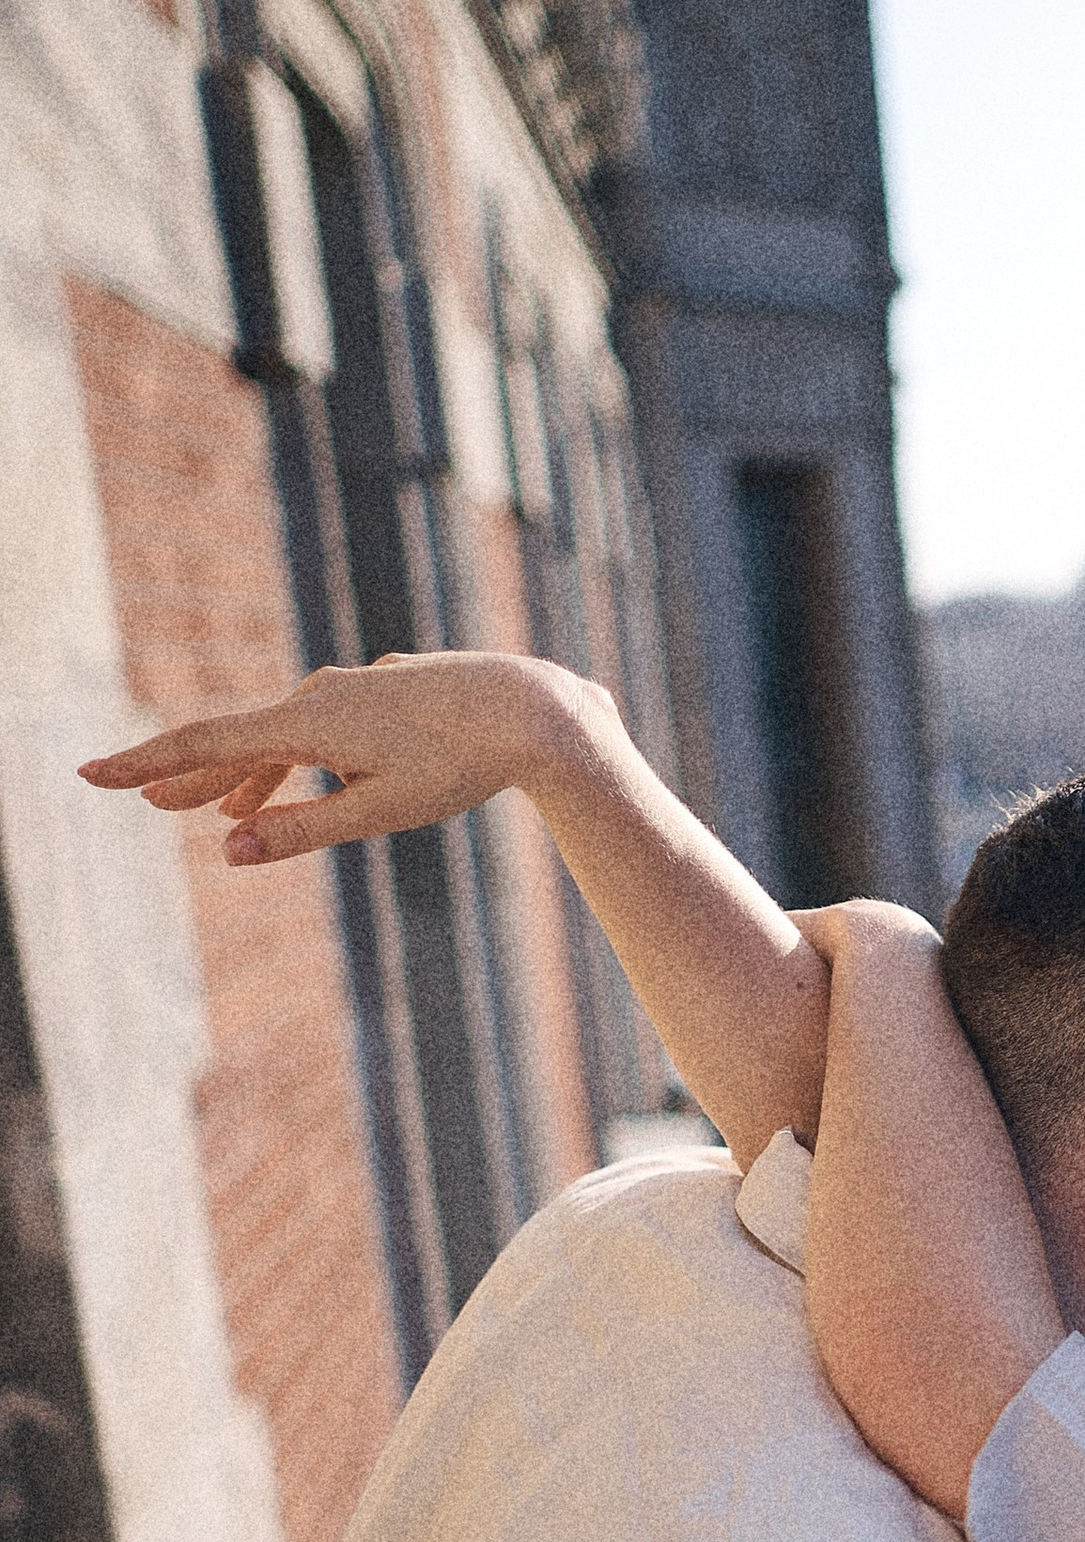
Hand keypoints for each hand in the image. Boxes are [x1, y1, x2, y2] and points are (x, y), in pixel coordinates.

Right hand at [78, 652, 610, 863]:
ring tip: (216, 810)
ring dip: (249, 773)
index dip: (148, 763)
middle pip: (240, 741)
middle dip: (192, 775)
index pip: (208, 744)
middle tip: (143, 802)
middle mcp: (321, 694)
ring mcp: (354, 689)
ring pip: (285, 737)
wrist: (532, 709)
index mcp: (309, 722)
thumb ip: (303, 831)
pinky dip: (301, 759)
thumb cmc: (459, 764)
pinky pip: (325, 729)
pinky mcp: (385, 692)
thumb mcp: (378, 811)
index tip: (95, 774)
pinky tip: (302, 778)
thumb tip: (233, 851)